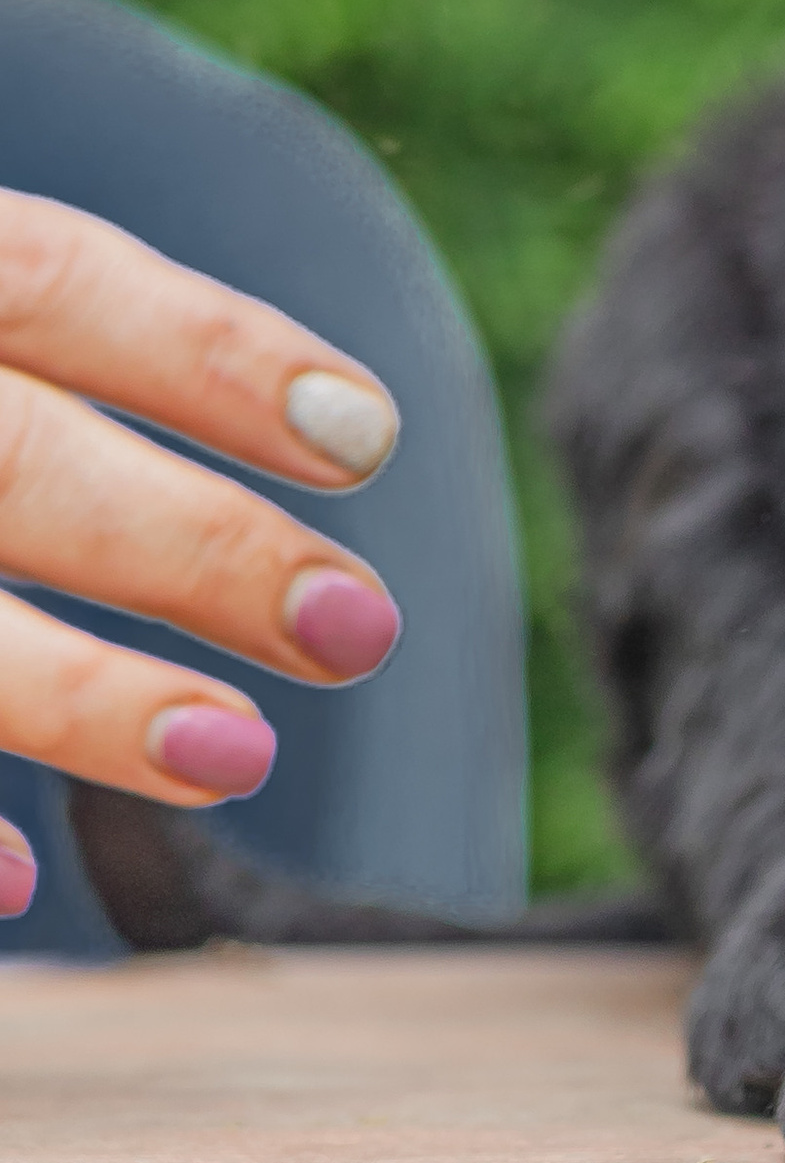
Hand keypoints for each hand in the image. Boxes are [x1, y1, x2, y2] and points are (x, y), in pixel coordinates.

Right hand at [0, 193, 402, 915]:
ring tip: (238, 754)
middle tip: (360, 626)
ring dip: (72, 696)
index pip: (50, 277)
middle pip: (9, 457)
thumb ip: (26, 337)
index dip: (211, 350)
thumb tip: (308, 441)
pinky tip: (4, 884)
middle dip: (191, 543)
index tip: (370, 439)